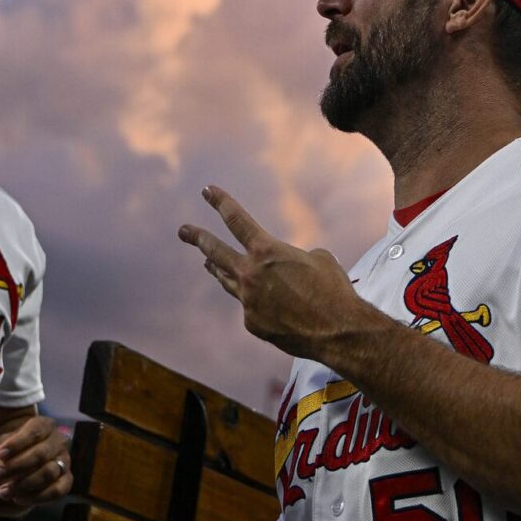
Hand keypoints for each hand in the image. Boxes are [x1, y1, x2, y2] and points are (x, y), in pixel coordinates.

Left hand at [0, 415, 71, 511]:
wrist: (25, 457)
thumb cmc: (13, 447)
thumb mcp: (6, 442)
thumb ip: (4, 451)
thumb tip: (1, 468)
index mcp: (45, 425)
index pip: (34, 433)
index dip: (16, 444)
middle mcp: (58, 442)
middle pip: (41, 455)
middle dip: (16, 467)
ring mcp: (65, 461)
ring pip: (48, 474)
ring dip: (23, 485)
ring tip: (4, 491)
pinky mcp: (66, 480)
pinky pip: (57, 491)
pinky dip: (37, 497)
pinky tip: (18, 498)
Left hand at [177, 185, 367, 362]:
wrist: (338, 330)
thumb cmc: (333, 290)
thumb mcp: (318, 259)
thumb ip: (293, 258)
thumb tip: (286, 268)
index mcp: (266, 251)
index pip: (236, 220)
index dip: (220, 203)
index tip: (208, 190)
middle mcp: (250, 274)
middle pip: (215, 251)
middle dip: (197, 238)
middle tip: (182, 230)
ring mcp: (248, 301)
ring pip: (226, 281)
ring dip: (217, 270)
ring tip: (207, 263)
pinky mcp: (252, 323)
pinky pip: (251, 308)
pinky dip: (259, 303)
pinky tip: (274, 307)